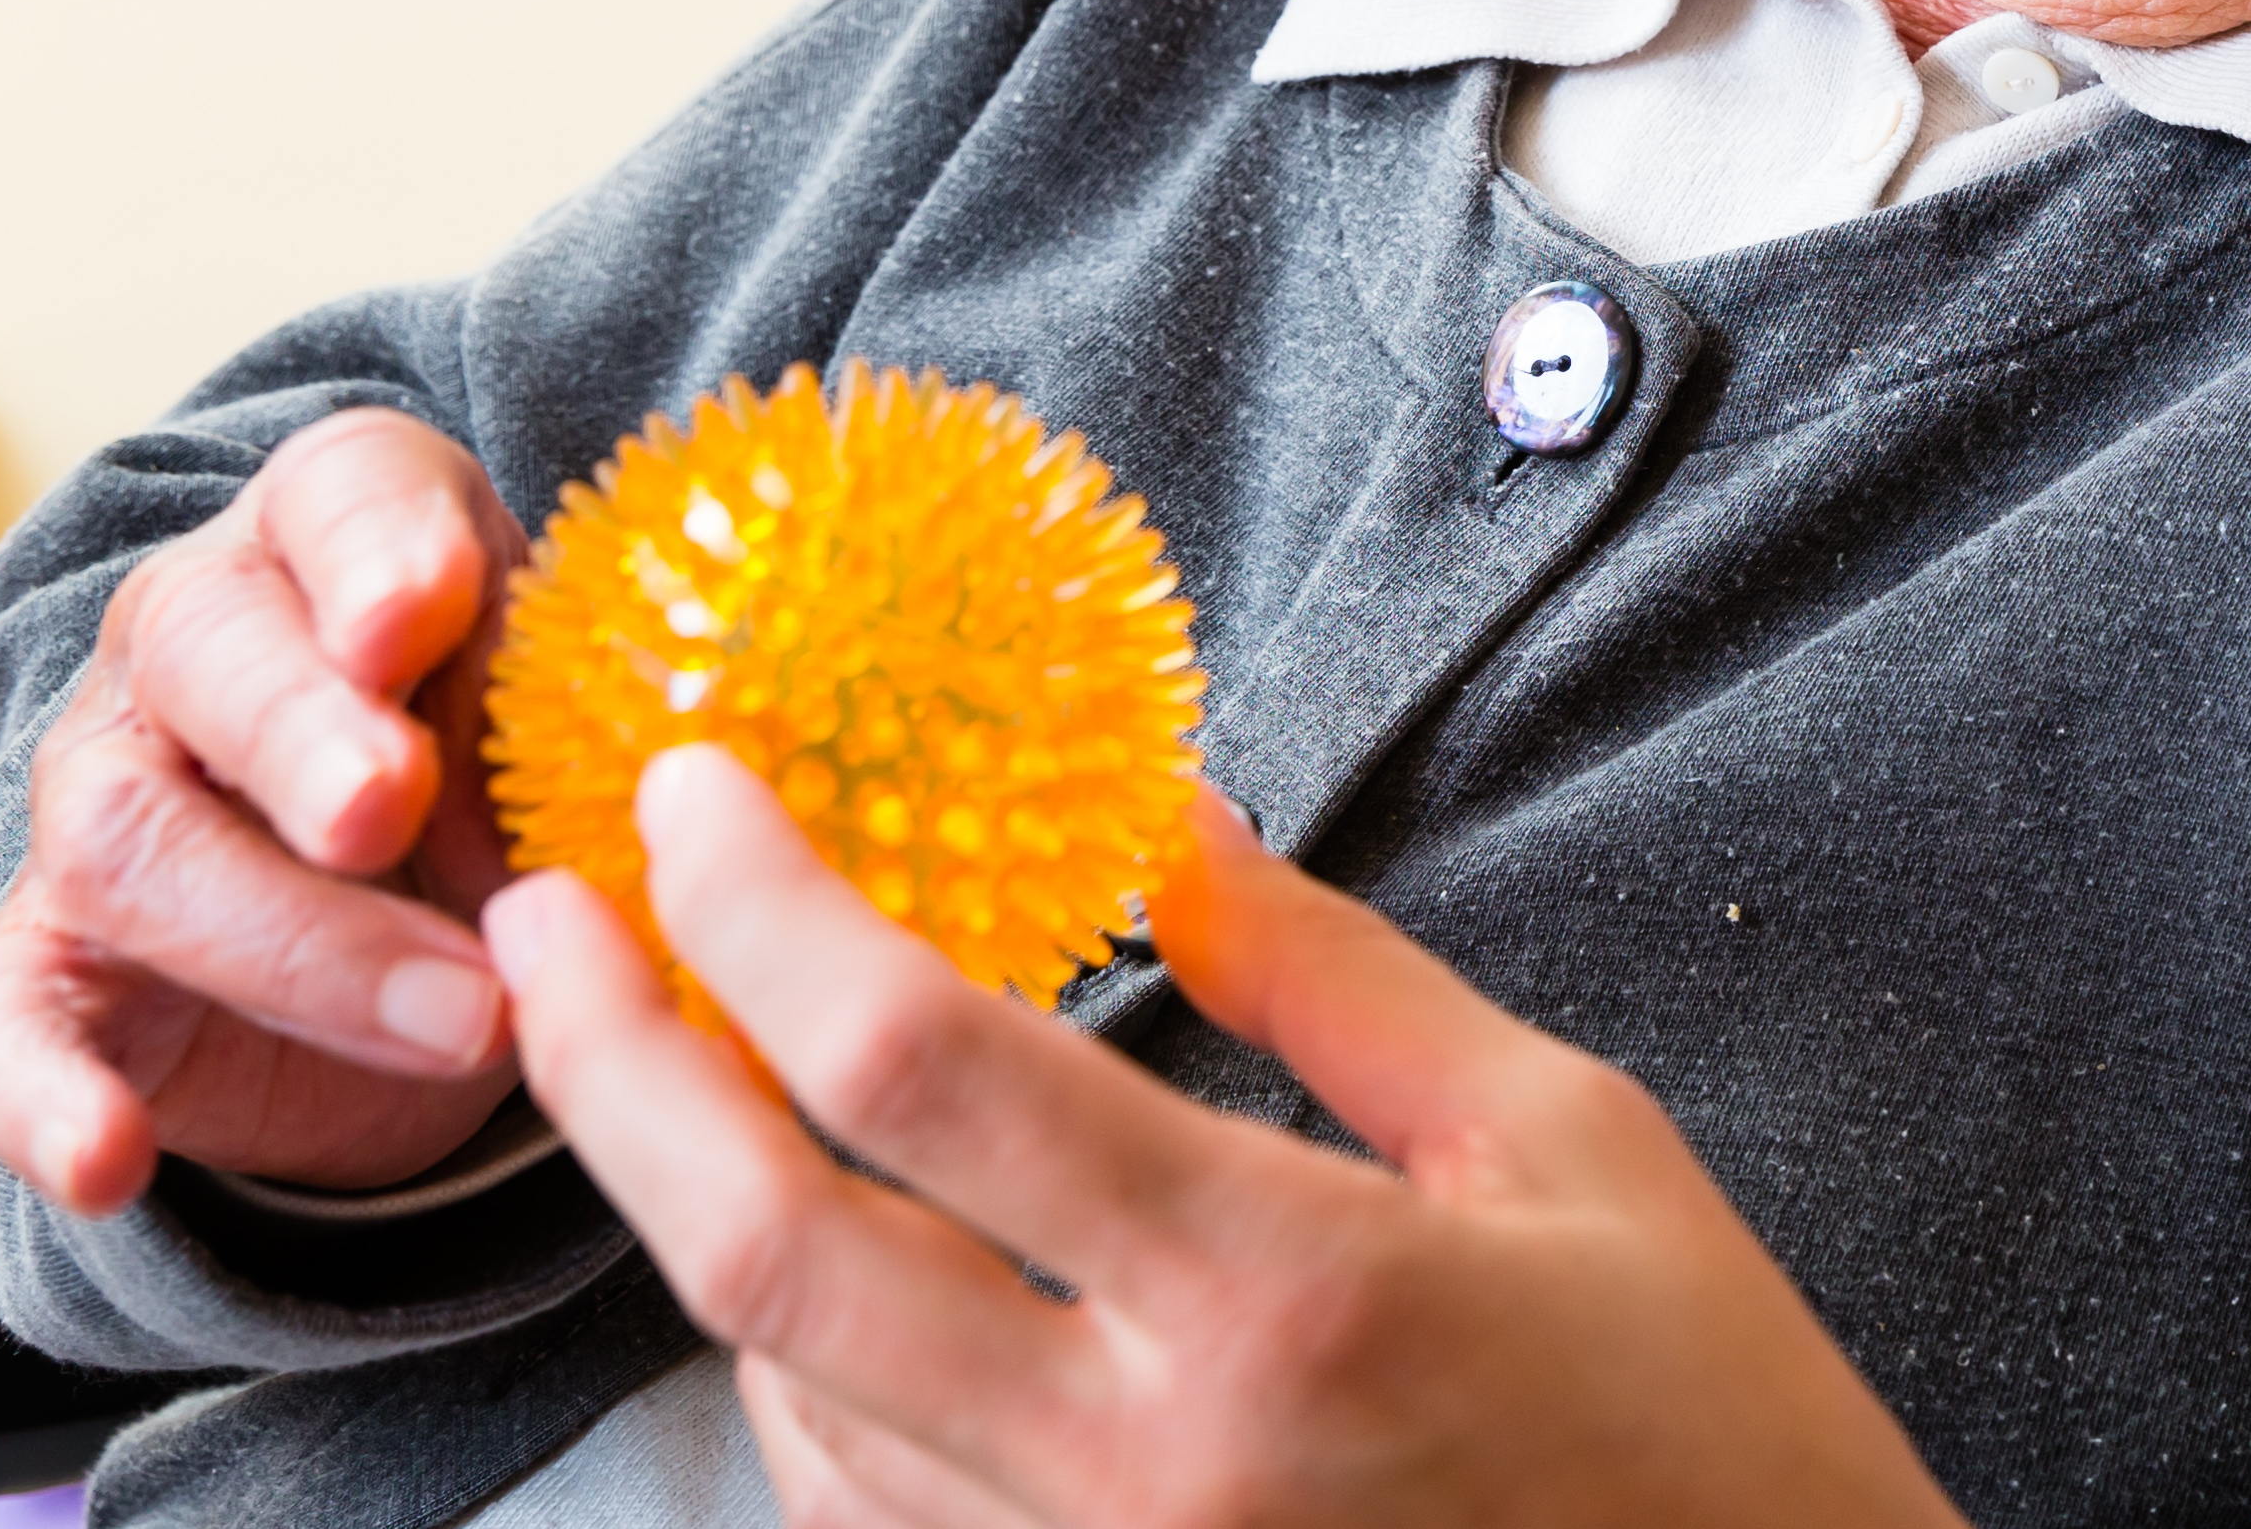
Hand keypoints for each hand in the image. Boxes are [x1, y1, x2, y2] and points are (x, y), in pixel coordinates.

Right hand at [0, 407, 532, 1211]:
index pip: (340, 497)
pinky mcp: (47, 969)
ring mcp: (100, 805)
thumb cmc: (500, 752)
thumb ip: (579, 714)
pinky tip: (108, 1161)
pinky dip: (43, 1102)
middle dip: (304, 735)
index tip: (424, 611)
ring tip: (463, 1018)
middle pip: (207, 656)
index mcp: (333, 538)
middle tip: (392, 805)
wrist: (401, 900)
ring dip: (295, 942)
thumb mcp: (564, 702)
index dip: (376, 550)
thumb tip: (654, 784)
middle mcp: (187, 647)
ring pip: (131, 846)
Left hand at [487, 751, 1964, 1528]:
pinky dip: (800, 1372)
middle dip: (613, 1066)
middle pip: (768, 1254)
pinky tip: (824, 1265)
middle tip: (553, 919)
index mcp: (1282, 1293)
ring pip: (781, 1397)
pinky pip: (860, 1511)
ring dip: (696, 1217)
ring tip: (684, 1066)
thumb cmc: (1697, 1419)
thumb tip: (1162, 816)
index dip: (765, 912)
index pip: (926, 1069)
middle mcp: (1143, 1470)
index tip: (694, 793)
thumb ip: (1330, 979)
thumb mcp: (1562, 1140)